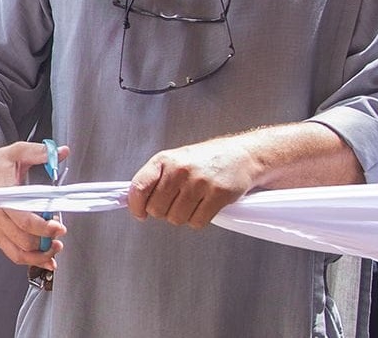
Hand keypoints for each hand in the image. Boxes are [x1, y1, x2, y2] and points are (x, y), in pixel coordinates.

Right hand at [0, 127, 66, 269]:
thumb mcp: (18, 152)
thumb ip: (41, 153)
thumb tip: (61, 152)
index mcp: (1, 195)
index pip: (23, 219)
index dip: (43, 228)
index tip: (59, 227)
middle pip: (22, 240)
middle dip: (44, 243)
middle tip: (59, 237)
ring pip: (16, 252)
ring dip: (38, 256)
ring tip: (54, 251)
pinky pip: (11, 252)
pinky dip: (28, 258)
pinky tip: (42, 257)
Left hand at [127, 138, 258, 228]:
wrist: (243, 155)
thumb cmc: (205, 160)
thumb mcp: (175, 160)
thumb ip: (156, 179)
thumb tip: (135, 202)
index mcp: (164, 160)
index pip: (139, 187)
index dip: (136, 205)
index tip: (140, 213)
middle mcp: (179, 170)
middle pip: (157, 209)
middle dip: (164, 212)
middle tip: (175, 203)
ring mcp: (199, 182)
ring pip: (176, 218)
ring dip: (183, 216)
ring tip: (193, 202)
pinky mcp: (218, 195)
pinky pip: (197, 222)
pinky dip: (199, 219)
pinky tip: (205, 206)